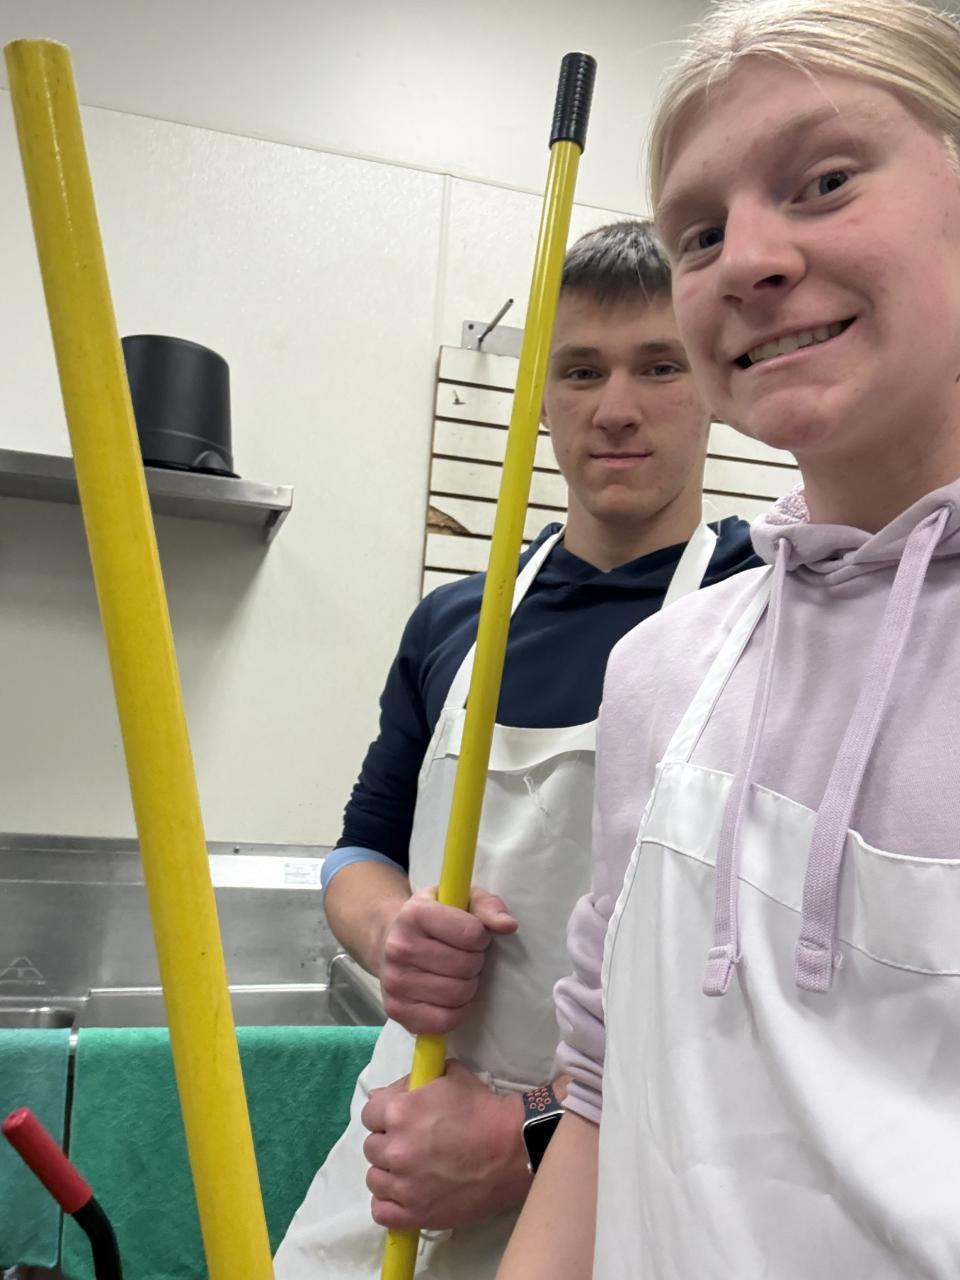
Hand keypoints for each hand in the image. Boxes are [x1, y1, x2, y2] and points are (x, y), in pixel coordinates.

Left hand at [361, 1060, 530, 1230]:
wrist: (512, 1149)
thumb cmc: (482, 1108)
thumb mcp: (449, 1077)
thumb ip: (413, 1082)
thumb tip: (386, 1093)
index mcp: (399, 1112)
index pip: (369, 1113)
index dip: (385, 1114)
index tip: (399, 1118)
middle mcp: (396, 1149)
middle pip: (371, 1147)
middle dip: (388, 1142)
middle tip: (412, 1143)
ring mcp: (404, 1185)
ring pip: (375, 1179)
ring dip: (389, 1173)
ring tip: (412, 1169)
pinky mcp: (415, 1214)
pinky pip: (381, 1211)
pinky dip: (389, 1203)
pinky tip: (406, 1193)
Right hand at [378, 885, 517, 1034]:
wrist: (390, 939)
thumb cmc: (434, 918)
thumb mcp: (460, 899)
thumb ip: (488, 906)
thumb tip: (509, 925)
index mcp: (415, 914)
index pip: (471, 934)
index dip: (481, 938)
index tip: (473, 936)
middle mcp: (399, 947)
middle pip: (465, 967)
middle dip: (475, 963)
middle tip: (465, 957)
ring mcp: (394, 981)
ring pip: (455, 995)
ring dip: (467, 987)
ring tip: (458, 975)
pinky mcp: (396, 1010)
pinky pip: (442, 1022)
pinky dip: (456, 1013)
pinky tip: (452, 998)